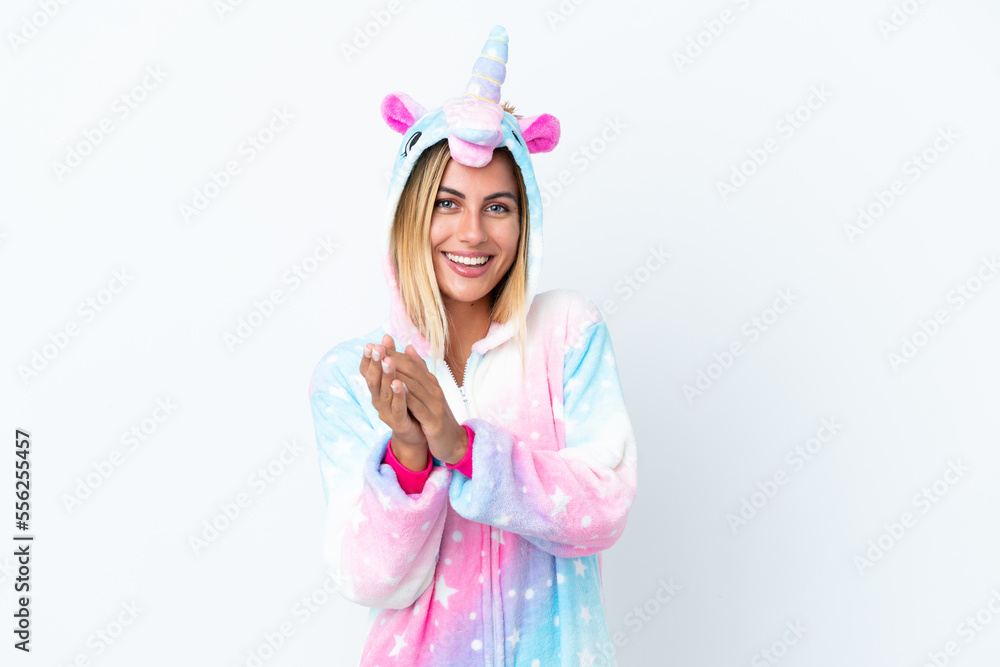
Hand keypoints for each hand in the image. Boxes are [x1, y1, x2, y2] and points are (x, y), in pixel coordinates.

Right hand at [360, 334, 427, 469]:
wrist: (419, 432)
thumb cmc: (409, 403)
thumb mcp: (403, 378)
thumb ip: (397, 359)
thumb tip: (387, 337)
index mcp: (379, 389)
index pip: (368, 372)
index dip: (368, 359)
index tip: (371, 344)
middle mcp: (378, 400)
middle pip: (373, 380)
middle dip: (375, 363)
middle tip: (376, 348)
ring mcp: (386, 412)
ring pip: (384, 392)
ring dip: (386, 375)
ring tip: (388, 361)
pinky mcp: (397, 422)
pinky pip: (397, 407)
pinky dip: (398, 395)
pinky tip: (399, 383)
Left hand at [367, 334, 467, 465]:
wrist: (453, 441)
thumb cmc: (435, 416)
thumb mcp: (427, 392)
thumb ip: (419, 370)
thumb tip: (408, 347)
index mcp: (430, 382)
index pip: (411, 363)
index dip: (394, 353)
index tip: (377, 345)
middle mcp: (434, 389)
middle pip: (412, 370)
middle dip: (393, 359)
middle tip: (376, 349)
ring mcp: (435, 404)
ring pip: (414, 385)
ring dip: (397, 373)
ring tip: (382, 362)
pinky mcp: (433, 420)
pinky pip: (418, 406)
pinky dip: (406, 396)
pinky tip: (394, 388)